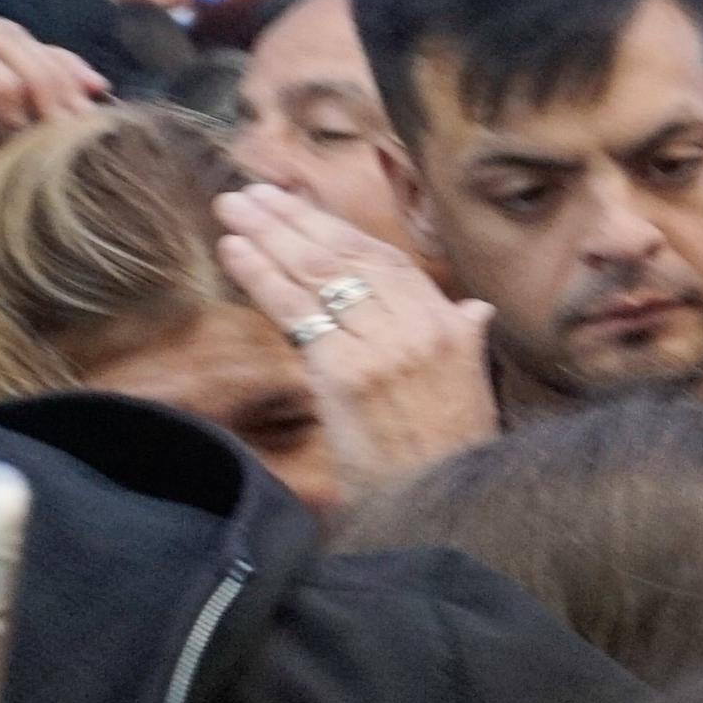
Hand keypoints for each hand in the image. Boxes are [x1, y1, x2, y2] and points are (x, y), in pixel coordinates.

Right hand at [0, 18, 101, 233]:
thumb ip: (3, 152)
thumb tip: (59, 149)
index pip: (17, 50)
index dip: (62, 67)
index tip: (98, 98)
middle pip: (15, 35)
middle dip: (58, 73)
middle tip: (78, 121)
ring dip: (36, 75)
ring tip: (48, 123)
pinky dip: (1, 82)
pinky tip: (3, 124)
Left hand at [213, 187, 496, 499]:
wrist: (443, 507)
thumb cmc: (451, 455)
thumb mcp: (469, 387)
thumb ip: (465, 340)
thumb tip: (472, 310)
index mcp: (449, 326)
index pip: (386, 261)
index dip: (336, 230)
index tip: (296, 208)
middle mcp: (420, 327)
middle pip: (346, 258)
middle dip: (293, 220)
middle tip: (249, 195)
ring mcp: (383, 347)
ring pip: (317, 276)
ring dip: (268, 236)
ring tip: (230, 209)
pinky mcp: (346, 372)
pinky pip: (296, 311)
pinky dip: (261, 276)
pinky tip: (234, 250)